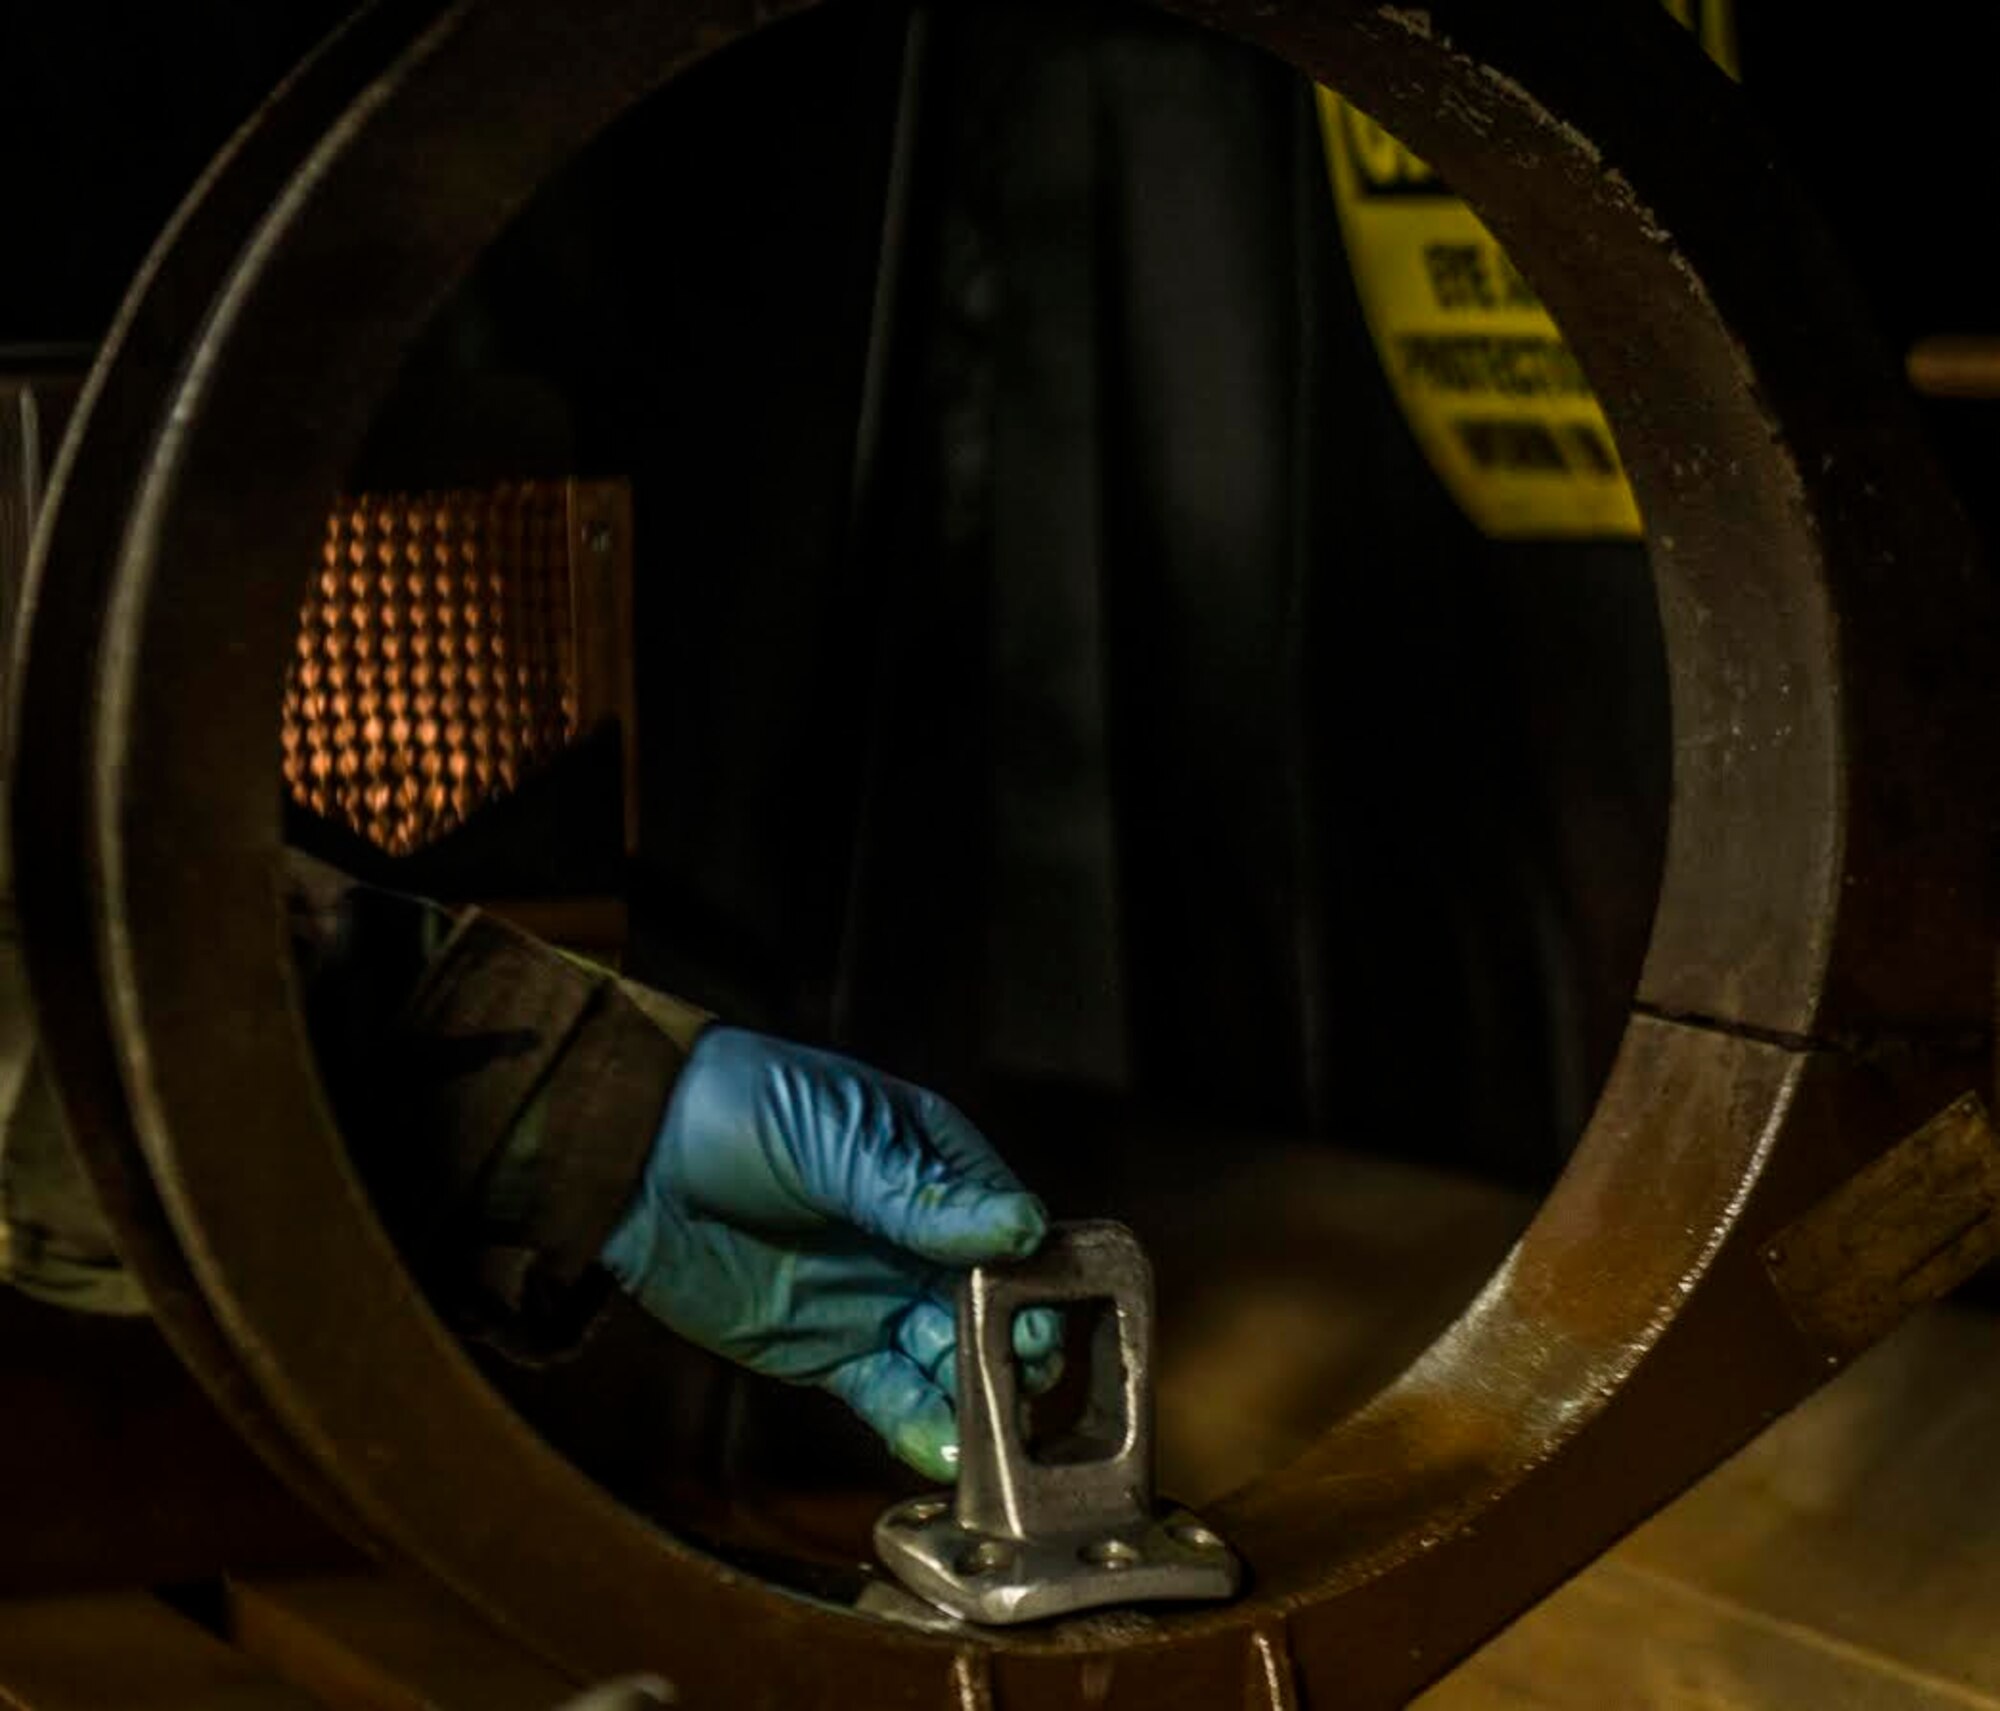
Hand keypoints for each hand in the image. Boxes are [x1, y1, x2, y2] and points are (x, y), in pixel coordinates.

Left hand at [599, 1026, 1059, 1478]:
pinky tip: (940, 1447)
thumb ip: (922, 1196)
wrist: (630, 1155)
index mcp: (939, 1169)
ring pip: (952, 1362)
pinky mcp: (833, 1354)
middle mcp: (923, 1242)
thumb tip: (1022, 1227)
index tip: (1040, 1319)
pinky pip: (891, 1397)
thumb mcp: (837, 1140)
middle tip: (1015, 1383)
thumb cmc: (739, 1108)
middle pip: (996, 1308)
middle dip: (1014, 1349)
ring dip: (974, 1398)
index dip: (1034, 1278)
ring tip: (985, 1435)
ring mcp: (881, 1301)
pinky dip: (918, 1424)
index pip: (1013, 1232)